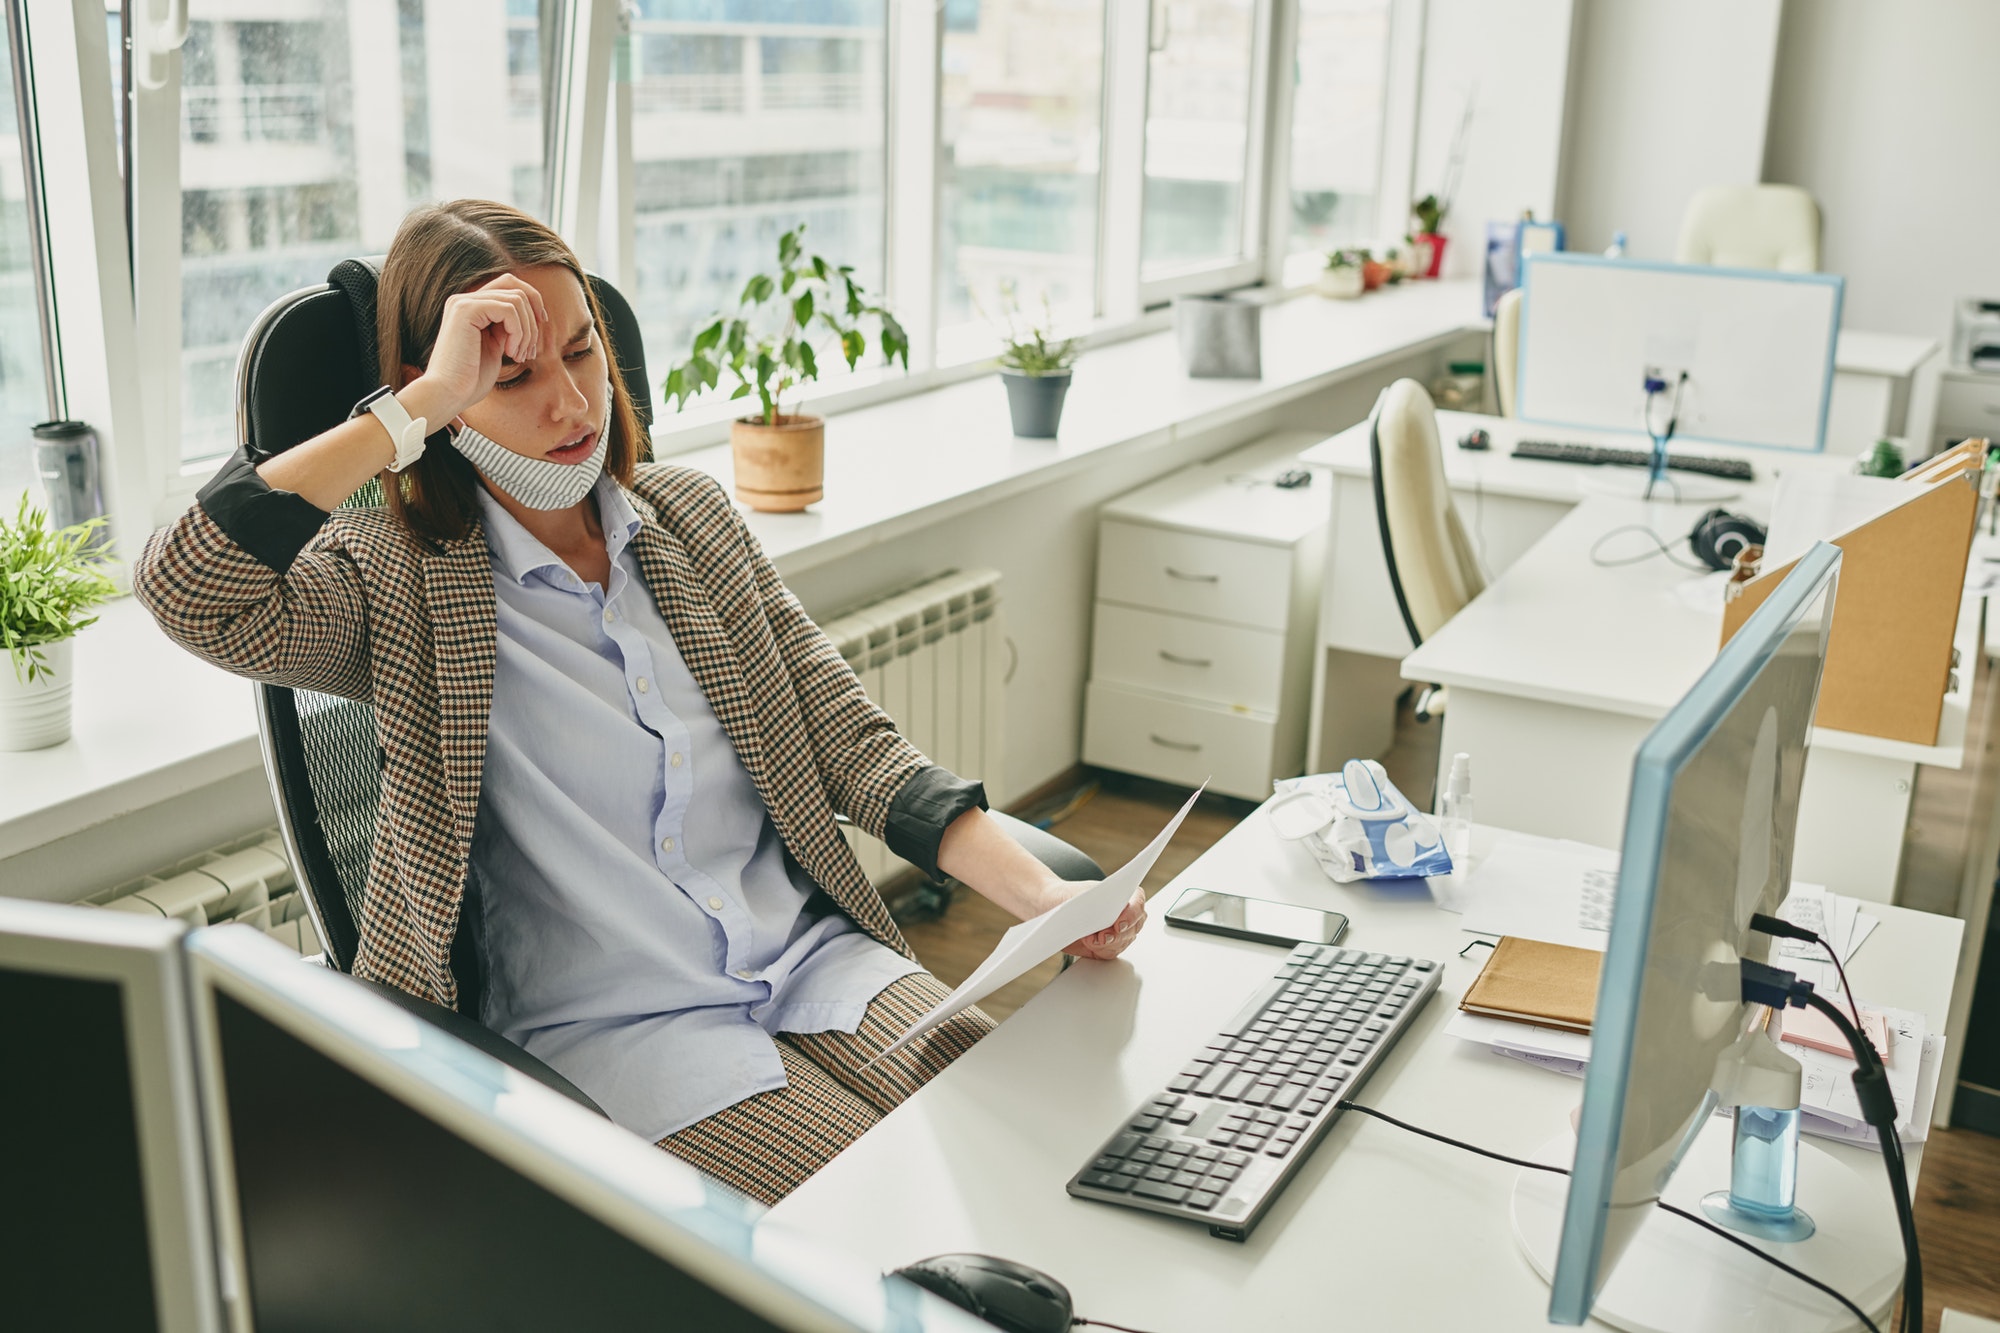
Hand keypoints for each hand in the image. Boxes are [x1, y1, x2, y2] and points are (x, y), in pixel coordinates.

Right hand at [402, 273, 548, 423]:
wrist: (449, 394)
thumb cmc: (471, 379)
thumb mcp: (495, 346)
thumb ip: (507, 326)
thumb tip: (533, 313)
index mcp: (471, 307)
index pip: (510, 286)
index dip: (532, 302)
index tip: (541, 325)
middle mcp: (465, 300)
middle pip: (515, 286)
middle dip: (533, 317)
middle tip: (531, 349)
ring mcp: (463, 302)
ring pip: (516, 300)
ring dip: (527, 331)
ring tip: (519, 355)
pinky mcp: (466, 310)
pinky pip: (509, 309)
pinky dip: (518, 332)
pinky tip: (510, 353)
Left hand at [1060, 884, 1147, 960]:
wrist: (1051, 908)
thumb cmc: (1066, 896)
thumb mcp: (1079, 895)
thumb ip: (1096, 904)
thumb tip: (1105, 916)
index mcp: (1121, 894)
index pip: (1137, 902)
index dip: (1132, 914)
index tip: (1118, 923)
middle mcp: (1123, 914)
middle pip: (1133, 927)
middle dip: (1118, 935)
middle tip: (1102, 936)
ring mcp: (1116, 931)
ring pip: (1123, 942)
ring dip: (1107, 944)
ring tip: (1090, 939)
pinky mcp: (1106, 946)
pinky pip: (1111, 952)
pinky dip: (1100, 950)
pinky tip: (1088, 943)